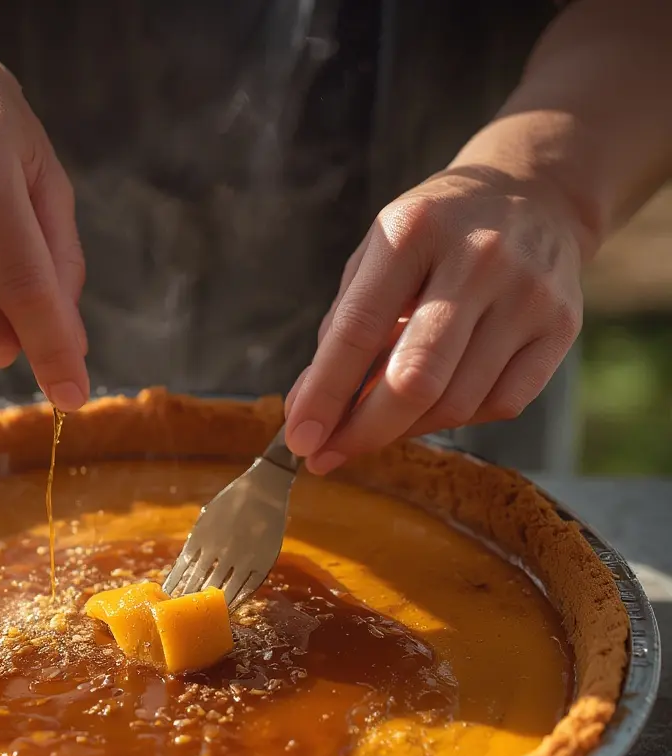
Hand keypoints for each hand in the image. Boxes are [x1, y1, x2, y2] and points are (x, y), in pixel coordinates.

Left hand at [284, 167, 584, 472]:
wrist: (534, 194)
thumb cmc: (433, 238)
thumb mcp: (376, 257)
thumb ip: (342, 328)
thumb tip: (309, 408)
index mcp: (414, 231)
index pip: (359, 331)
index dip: (325, 394)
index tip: (300, 439)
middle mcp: (478, 259)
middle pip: (414, 380)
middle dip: (362, 432)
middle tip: (326, 456)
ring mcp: (527, 294)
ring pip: (456, 403)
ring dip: (403, 430)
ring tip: (372, 428)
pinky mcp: (561, 327)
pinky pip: (501, 404)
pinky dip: (454, 419)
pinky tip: (430, 410)